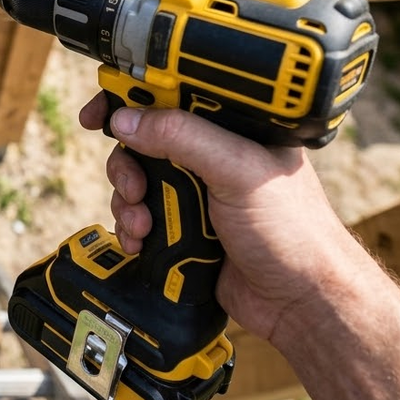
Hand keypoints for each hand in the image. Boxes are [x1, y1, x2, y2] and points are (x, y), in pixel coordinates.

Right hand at [79, 96, 363, 342]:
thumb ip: (183, 137)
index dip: (133, 99)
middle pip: (145, 141)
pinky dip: (132, 228)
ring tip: (142, 225)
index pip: (175, 96)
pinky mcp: (185, 228)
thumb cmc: (292, 231)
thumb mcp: (236, 170)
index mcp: (234, 127)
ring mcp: (198, 193)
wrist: (300, 303)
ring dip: (128, 202)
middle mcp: (214, 155)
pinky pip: (141, 217)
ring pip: (138, 181)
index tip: (100, 112)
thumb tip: (126, 118)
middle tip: (133, 185)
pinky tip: (140, 242)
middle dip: (127, 164)